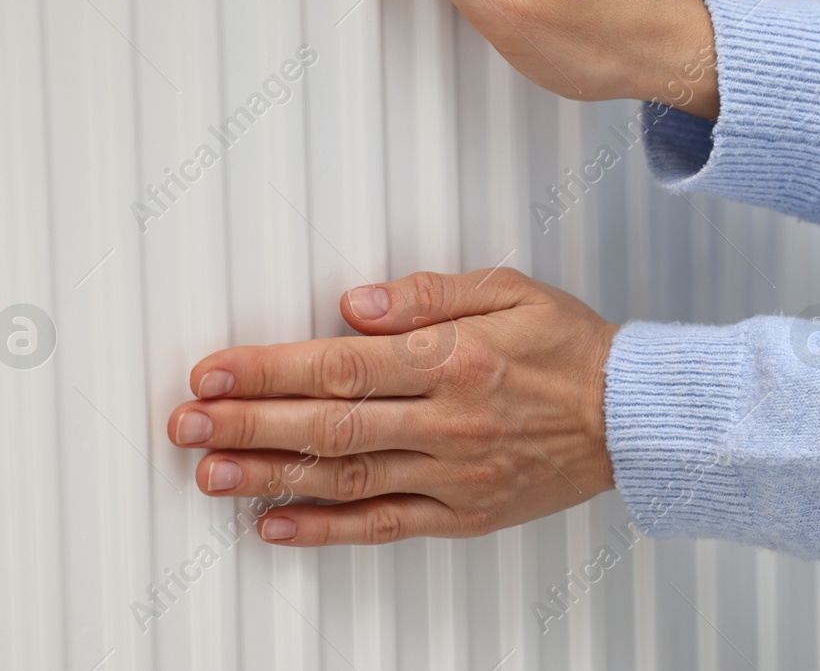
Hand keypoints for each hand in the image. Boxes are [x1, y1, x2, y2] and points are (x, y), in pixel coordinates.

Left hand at [166, 268, 618, 545]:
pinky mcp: (463, 514)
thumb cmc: (572, 349)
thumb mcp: (510, 289)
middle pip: (327, 424)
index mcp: (454, 359)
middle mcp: (447, 421)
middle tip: (185, 425)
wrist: (634, 417)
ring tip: (209, 474)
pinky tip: (276, 526)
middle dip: (246, 425)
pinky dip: (325, 528)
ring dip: (269, 477)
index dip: (267, 370)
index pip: (339, 364)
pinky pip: (382, 526)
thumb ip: (430, 294)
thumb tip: (357, 305)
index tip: (213, 372)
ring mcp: (452, 474)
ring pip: (344, 477)